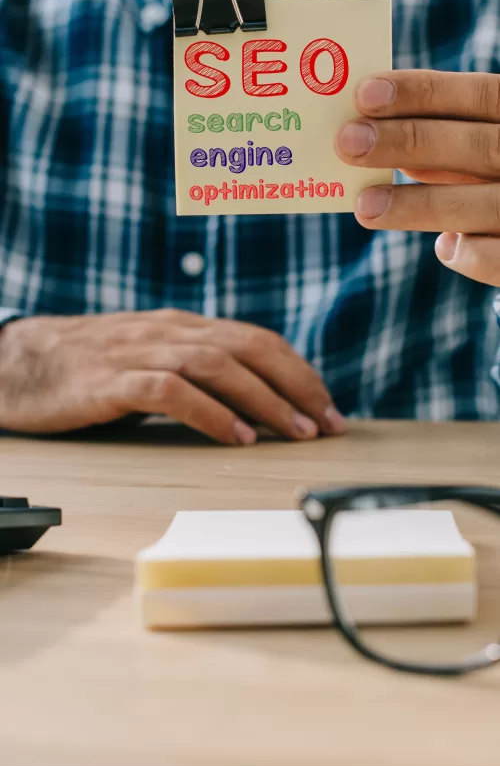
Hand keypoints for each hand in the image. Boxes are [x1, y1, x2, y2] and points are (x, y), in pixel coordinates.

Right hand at [0, 310, 343, 443]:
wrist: (20, 361)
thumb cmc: (90, 366)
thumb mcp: (151, 359)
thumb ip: (196, 371)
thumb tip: (254, 402)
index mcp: (183, 327)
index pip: (256, 340)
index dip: (298, 372)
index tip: (329, 407)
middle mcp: (169, 332)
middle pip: (248, 347)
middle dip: (296, 385)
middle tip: (328, 423)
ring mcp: (140, 353)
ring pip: (217, 365)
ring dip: (264, 400)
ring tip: (295, 432)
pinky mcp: (111, 380)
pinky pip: (170, 392)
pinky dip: (210, 414)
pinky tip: (235, 438)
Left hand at [335, 70, 499, 286]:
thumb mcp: (491, 151)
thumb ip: (452, 144)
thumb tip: (379, 137)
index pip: (480, 95)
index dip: (423, 93)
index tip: (364, 94)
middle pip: (478, 146)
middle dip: (408, 142)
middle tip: (348, 142)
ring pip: (482, 205)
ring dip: (418, 205)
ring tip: (365, 206)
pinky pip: (496, 259)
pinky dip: (466, 252)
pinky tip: (444, 246)